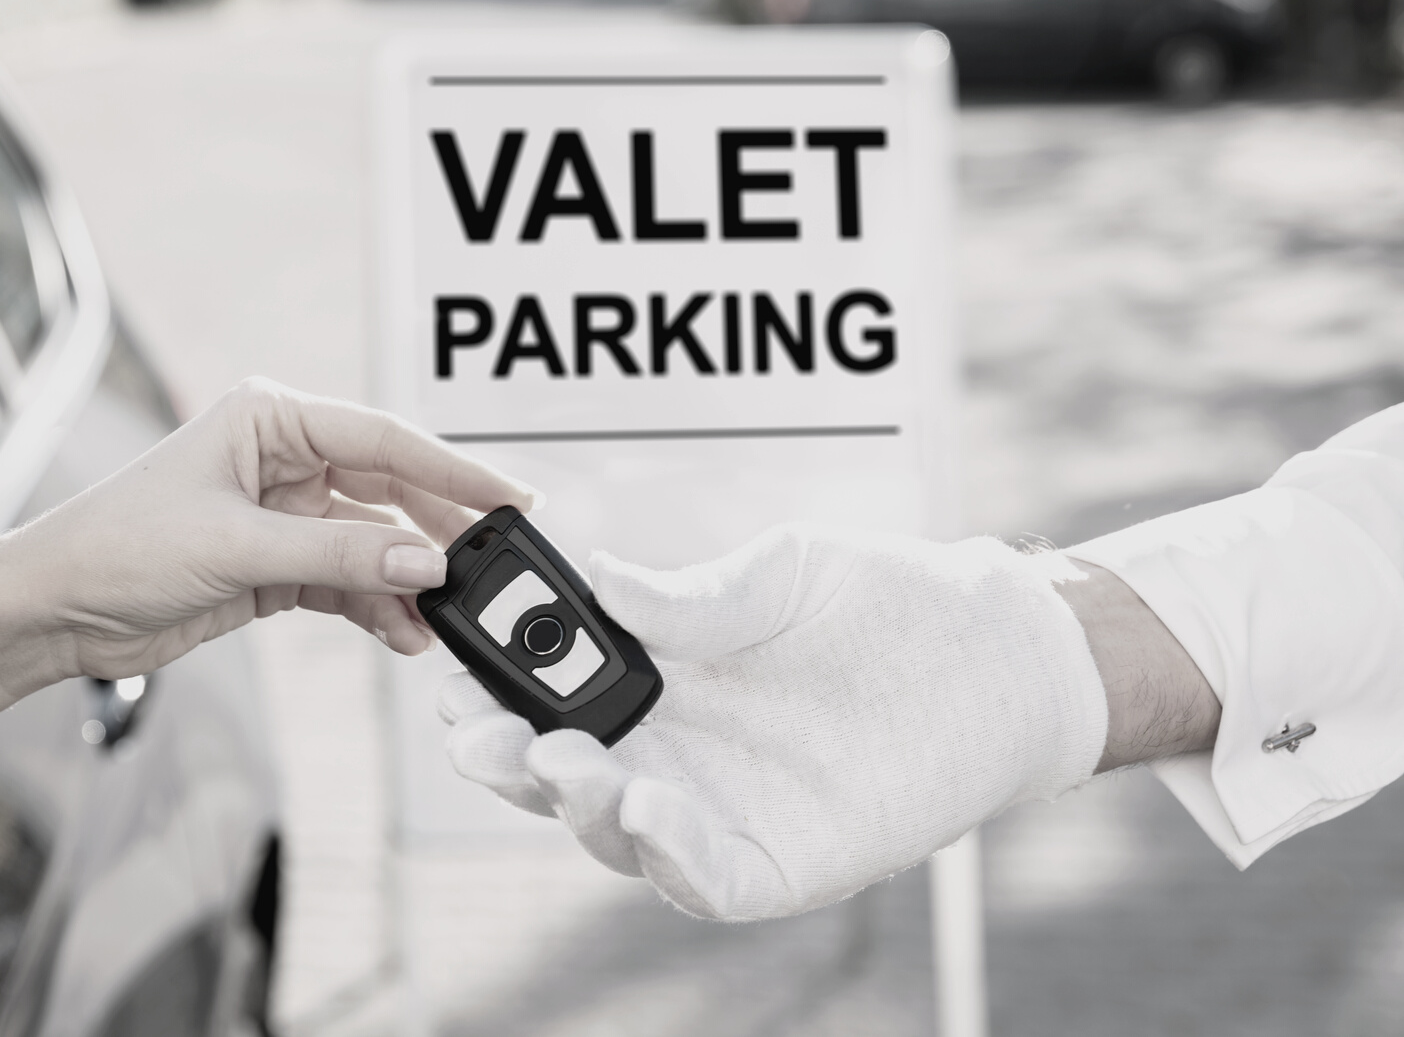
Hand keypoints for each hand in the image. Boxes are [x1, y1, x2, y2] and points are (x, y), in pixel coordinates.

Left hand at [9, 377, 536, 679]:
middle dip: (438, 531)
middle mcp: (284, 457)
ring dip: (407, 582)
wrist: (52, 611)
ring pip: (374, 542)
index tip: (507, 498)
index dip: (451, 469)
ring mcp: (283, 514)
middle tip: (490, 567)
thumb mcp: (238, 547)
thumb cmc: (116, 546)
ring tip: (445, 618)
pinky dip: (377, 608)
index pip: (384, 438)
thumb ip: (340, 553)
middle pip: (389, 489)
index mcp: (271, 417)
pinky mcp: (277, 565)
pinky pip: (349, 580)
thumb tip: (425, 560)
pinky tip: (403, 634)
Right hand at [440, 526, 1107, 920]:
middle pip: (559, 776)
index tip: (454, 668)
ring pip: (614, 834)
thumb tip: (599, 579)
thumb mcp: (779, 573)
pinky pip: (703, 878)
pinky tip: (643, 806)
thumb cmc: (884, 600)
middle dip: (504, 758)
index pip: (550, 698)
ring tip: (555, 759)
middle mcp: (675, 753)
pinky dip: (664, 852)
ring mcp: (722, 813)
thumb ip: (693, 595)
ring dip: (573, 803)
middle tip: (476, 729)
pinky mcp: (780, 864)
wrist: (997, 649)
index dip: (495, 691)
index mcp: (657, 682)